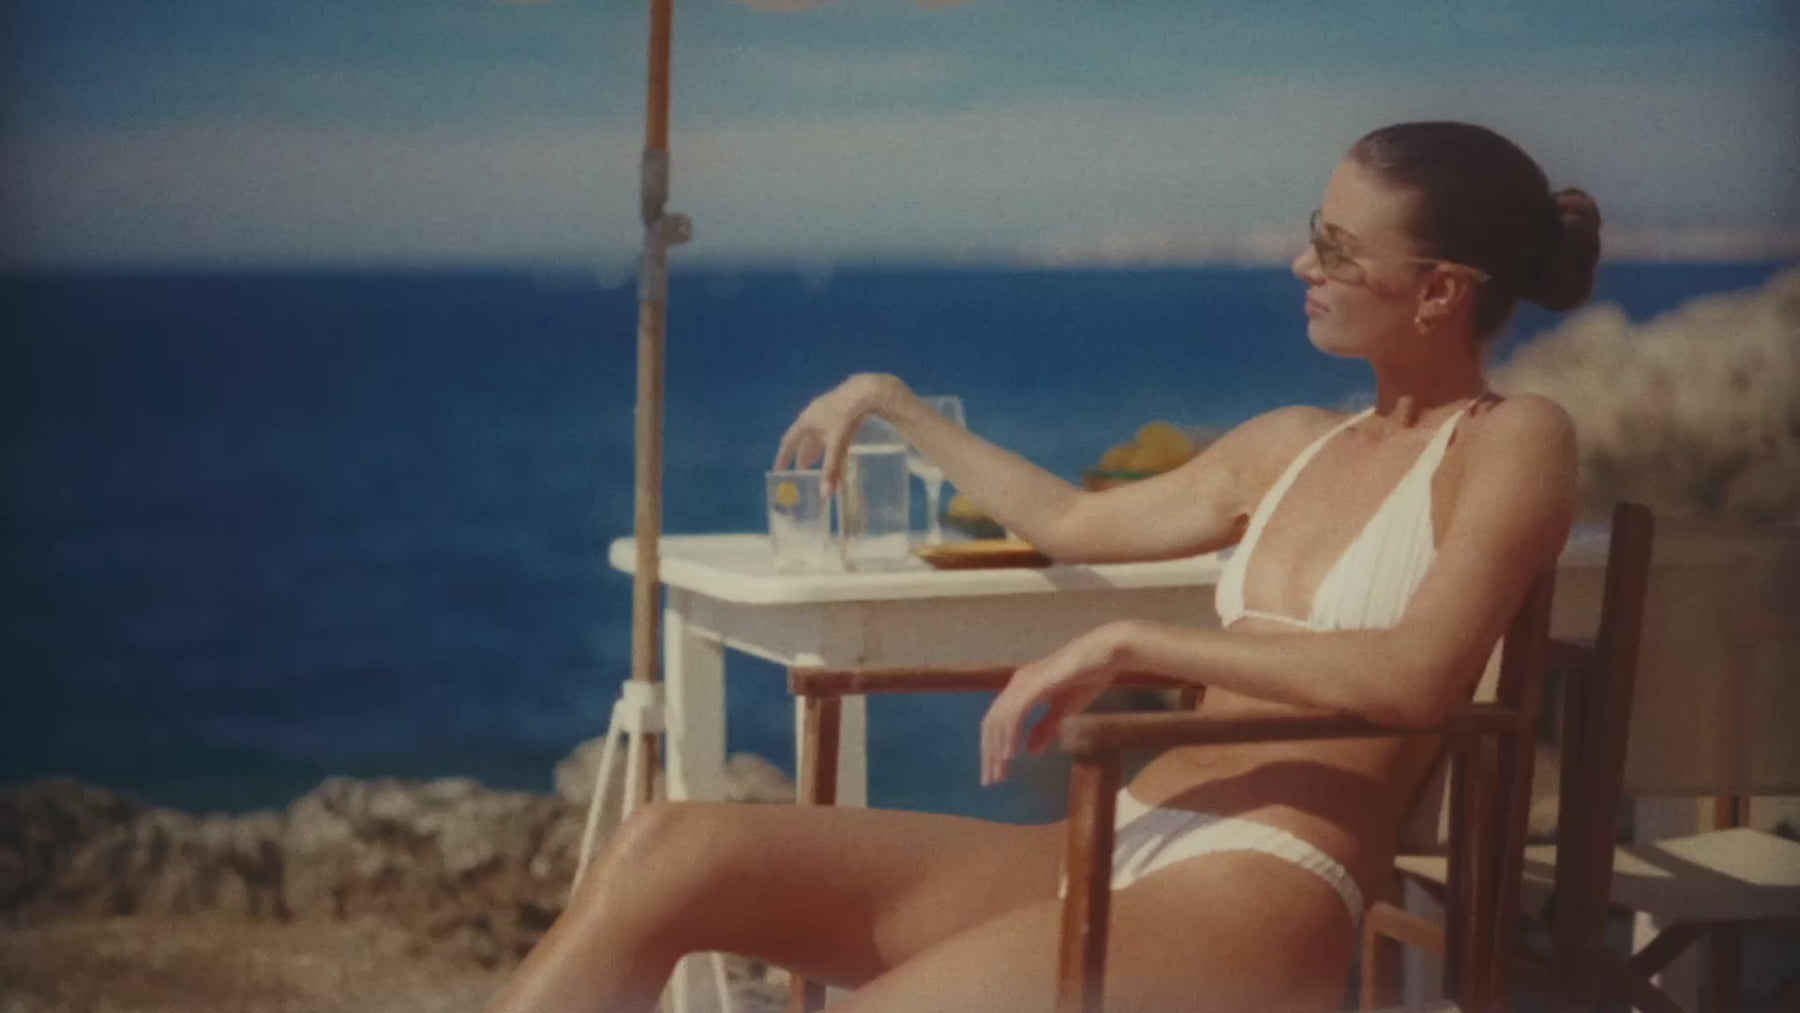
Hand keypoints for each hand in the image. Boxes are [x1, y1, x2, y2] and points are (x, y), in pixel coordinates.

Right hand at [775, 373, 907, 499]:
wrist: (867, 391)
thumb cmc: (847, 417)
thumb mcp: (838, 444)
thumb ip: (832, 468)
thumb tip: (826, 495)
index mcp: (805, 421)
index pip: (788, 442)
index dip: (783, 458)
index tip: (779, 472)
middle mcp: (812, 414)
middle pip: (803, 439)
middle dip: (802, 456)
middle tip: (802, 472)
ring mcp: (826, 410)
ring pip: (816, 434)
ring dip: (815, 449)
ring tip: (816, 463)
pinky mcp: (840, 408)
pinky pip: (828, 429)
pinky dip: (828, 442)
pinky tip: (836, 447)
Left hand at [980, 623, 1133, 785]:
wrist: (1106, 654)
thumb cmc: (1088, 677)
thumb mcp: (1064, 710)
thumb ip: (1046, 729)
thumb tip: (1030, 751)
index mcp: (1021, 689)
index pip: (997, 722)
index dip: (993, 748)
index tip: (995, 773)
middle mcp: (1016, 684)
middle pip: (992, 723)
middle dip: (989, 754)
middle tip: (990, 781)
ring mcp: (1024, 682)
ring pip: (1000, 720)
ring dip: (997, 749)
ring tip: (999, 773)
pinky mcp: (1036, 683)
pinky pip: (1016, 713)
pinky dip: (1010, 734)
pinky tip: (1011, 755)